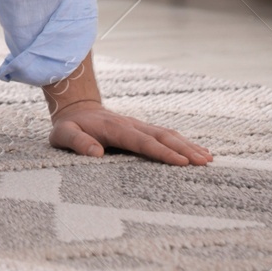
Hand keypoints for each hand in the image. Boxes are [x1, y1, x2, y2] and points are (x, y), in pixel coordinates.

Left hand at [48, 101, 213, 165]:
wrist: (75, 108)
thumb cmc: (69, 127)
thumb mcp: (63, 134)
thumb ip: (77, 142)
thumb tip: (96, 153)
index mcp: (114, 128)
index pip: (142, 141)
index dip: (162, 152)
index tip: (181, 162)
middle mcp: (130, 125)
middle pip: (161, 136)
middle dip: (184, 149)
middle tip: (204, 162)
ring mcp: (138, 125)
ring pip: (167, 134)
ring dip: (188, 145)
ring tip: (208, 159)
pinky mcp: (142, 129)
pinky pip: (166, 135)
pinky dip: (184, 142)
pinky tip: (199, 152)